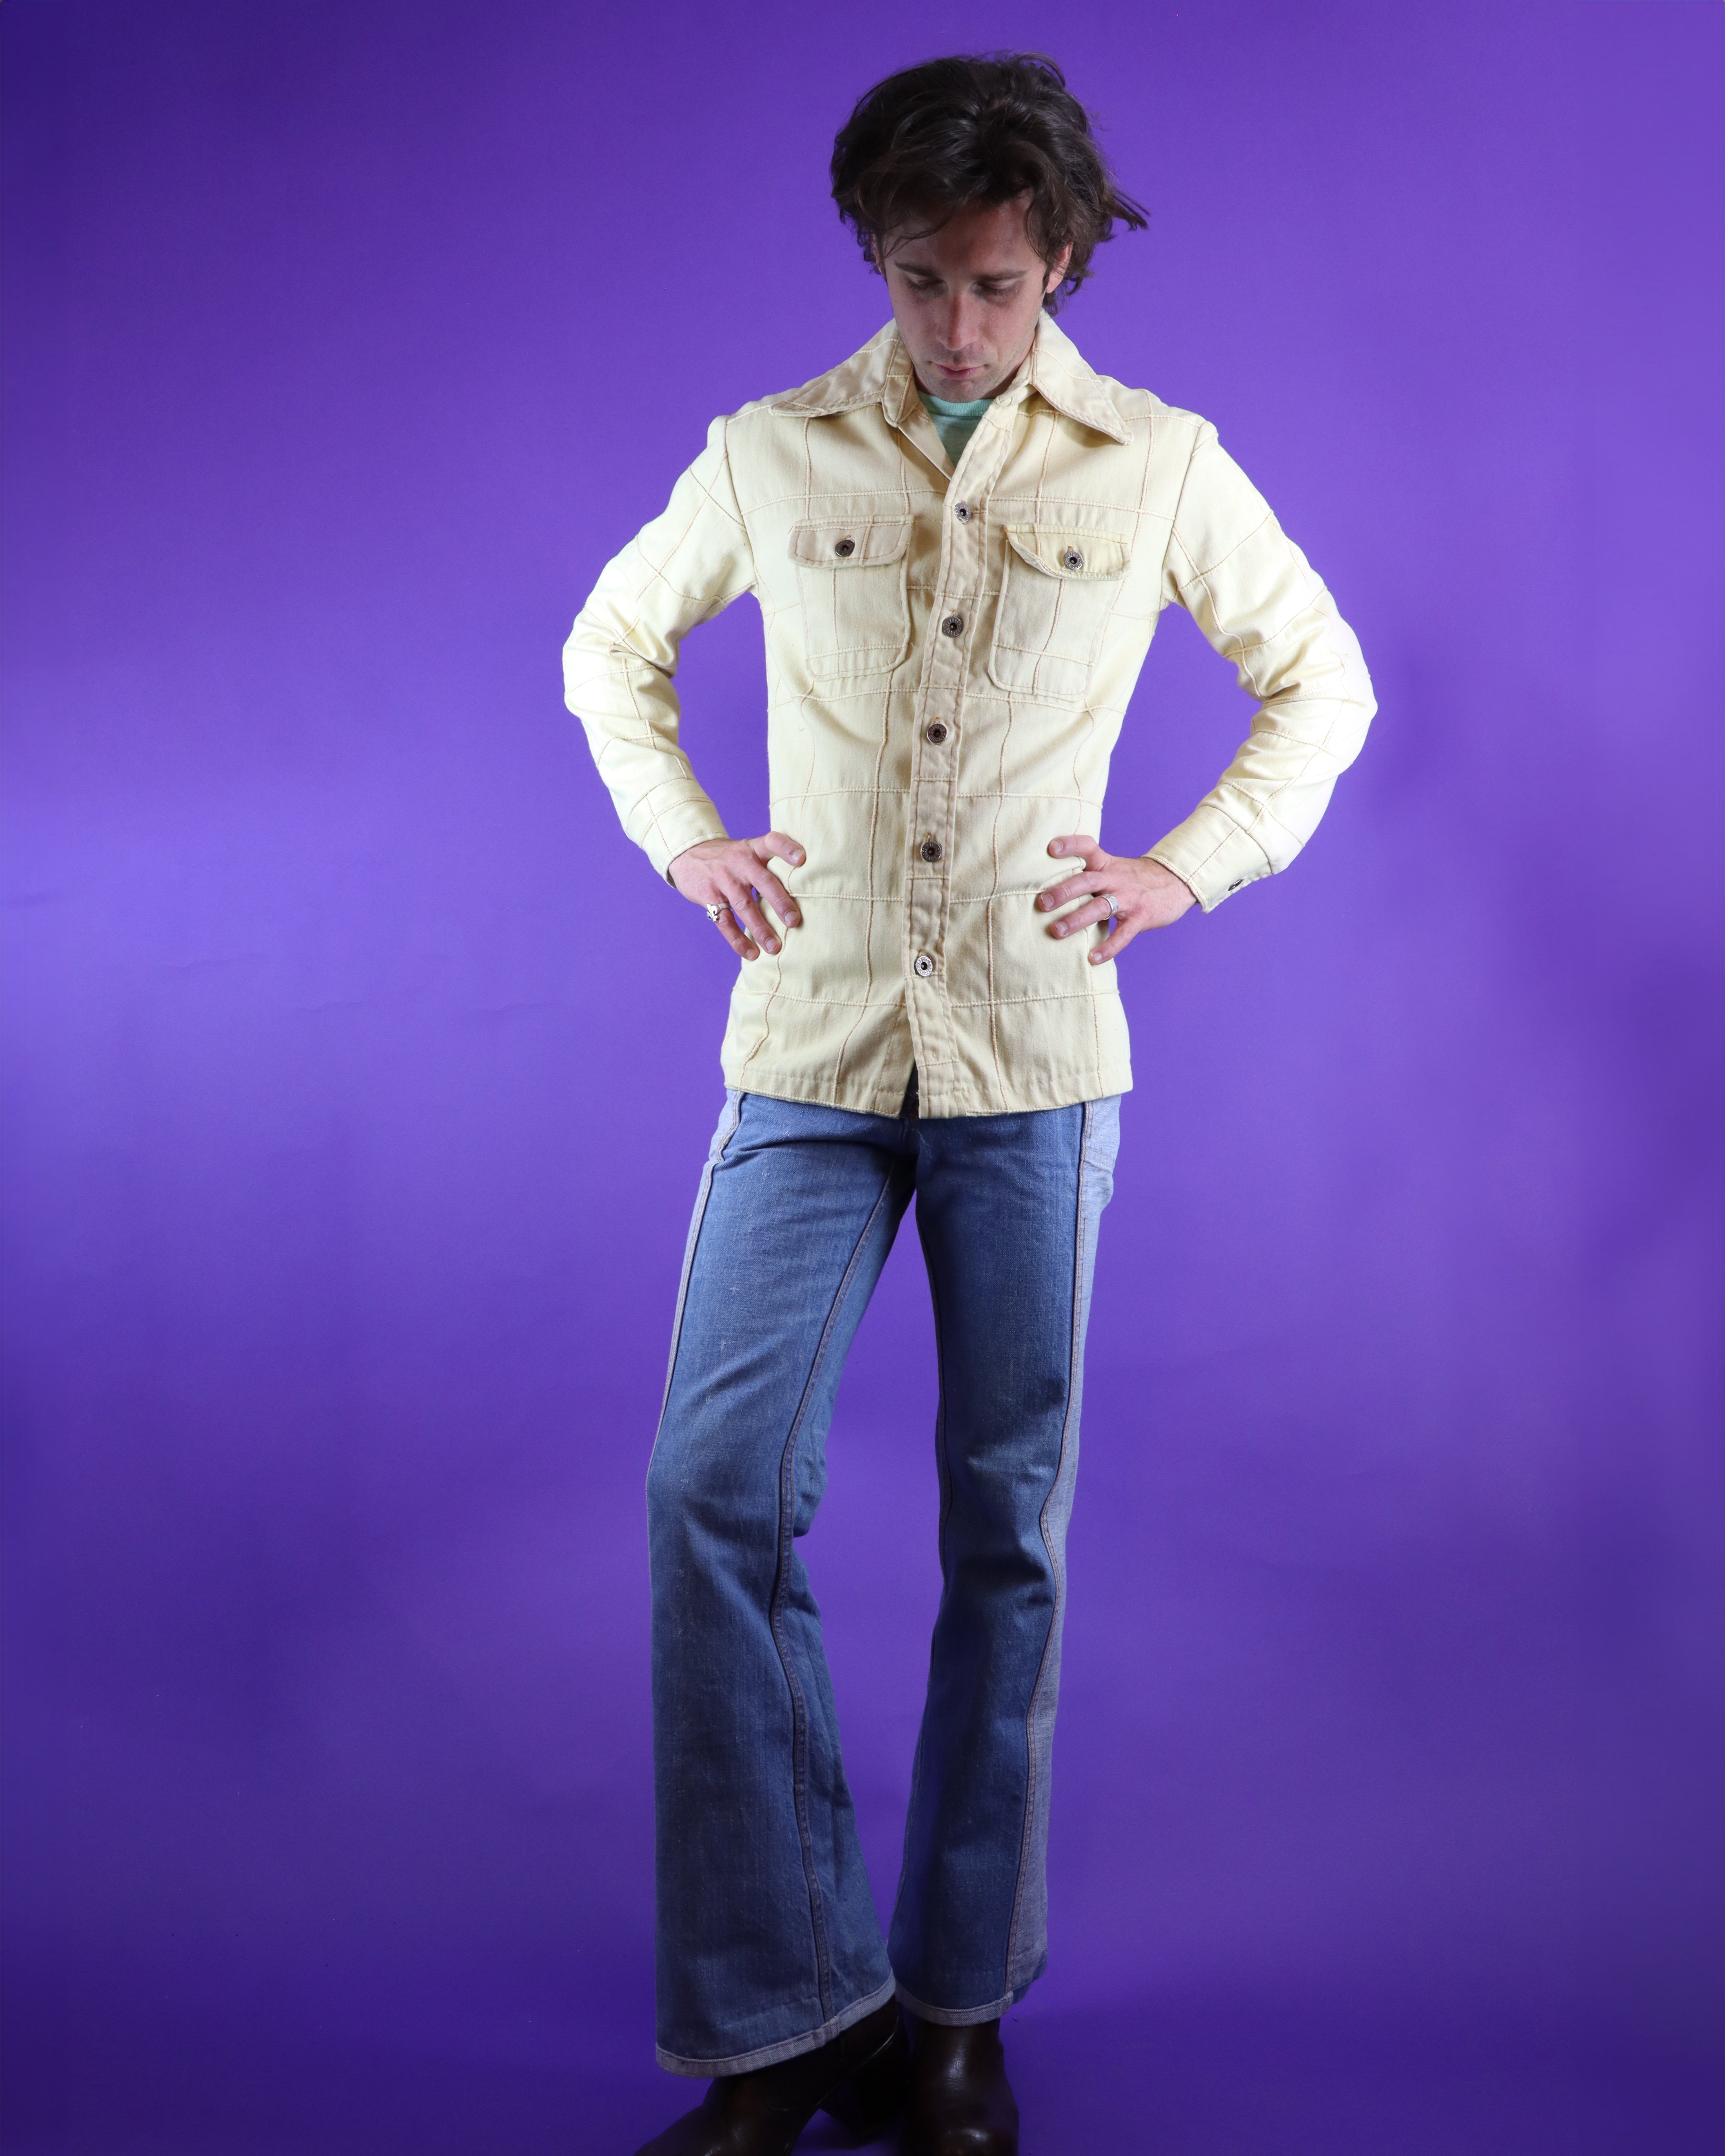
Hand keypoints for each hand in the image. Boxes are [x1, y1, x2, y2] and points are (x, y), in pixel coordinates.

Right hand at [669, 833, 804, 960]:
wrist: (688, 854)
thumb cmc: (729, 857)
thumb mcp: (747, 849)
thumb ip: (770, 863)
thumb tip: (806, 888)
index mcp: (753, 848)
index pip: (772, 842)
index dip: (787, 848)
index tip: (802, 859)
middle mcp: (739, 862)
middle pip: (763, 881)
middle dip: (779, 902)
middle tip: (794, 921)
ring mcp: (723, 879)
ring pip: (744, 905)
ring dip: (760, 928)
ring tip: (775, 947)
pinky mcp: (709, 896)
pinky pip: (724, 921)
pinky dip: (737, 939)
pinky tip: (751, 953)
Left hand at [1038, 835, 1195, 962]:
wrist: (1176, 883)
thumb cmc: (1134, 878)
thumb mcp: (1113, 867)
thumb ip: (1088, 873)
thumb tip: (1051, 884)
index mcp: (1107, 864)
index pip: (1088, 848)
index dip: (1070, 846)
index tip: (1051, 848)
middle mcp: (1116, 878)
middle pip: (1087, 881)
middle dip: (1063, 892)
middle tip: (1042, 903)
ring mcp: (1129, 898)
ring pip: (1100, 907)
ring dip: (1077, 920)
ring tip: (1056, 931)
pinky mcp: (1141, 917)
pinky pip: (1122, 935)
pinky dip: (1108, 947)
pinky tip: (1092, 959)